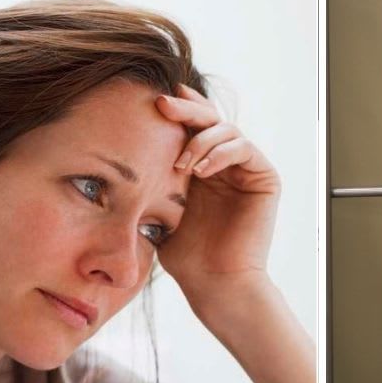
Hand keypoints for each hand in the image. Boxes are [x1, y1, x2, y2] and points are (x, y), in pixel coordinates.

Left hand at [153, 84, 280, 308]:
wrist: (215, 283)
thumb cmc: (185, 256)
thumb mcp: (158, 209)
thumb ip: (150, 179)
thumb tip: (117, 153)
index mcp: (201, 167)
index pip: (191, 126)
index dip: (177, 109)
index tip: (152, 99)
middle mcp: (225, 164)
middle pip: (209, 119)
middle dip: (186, 109)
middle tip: (162, 104)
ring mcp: (246, 170)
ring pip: (227, 129)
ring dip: (200, 139)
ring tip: (181, 164)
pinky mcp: (264, 178)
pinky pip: (244, 148)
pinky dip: (221, 151)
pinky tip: (200, 169)